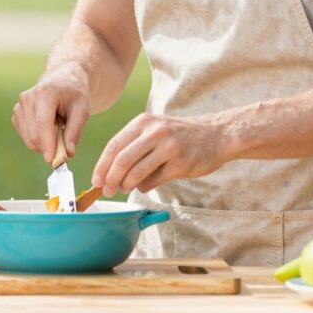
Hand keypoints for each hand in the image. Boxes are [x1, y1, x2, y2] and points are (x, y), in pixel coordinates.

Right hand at [12, 65, 90, 163]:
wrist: (62, 79)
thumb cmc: (74, 94)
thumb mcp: (82, 110)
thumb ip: (75, 131)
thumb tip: (67, 154)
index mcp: (45, 93)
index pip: (43, 124)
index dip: (48, 144)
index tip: (53, 161)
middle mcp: (28, 98)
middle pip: (34, 135)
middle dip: (50, 147)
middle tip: (66, 146)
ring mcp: (20, 106)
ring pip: (29, 138)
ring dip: (45, 143)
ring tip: (59, 129)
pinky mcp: (17, 114)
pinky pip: (26, 136)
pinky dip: (39, 139)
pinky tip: (49, 127)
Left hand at [92, 112, 229, 194]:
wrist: (216, 135)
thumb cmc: (180, 135)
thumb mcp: (155, 128)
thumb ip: (133, 144)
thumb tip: (108, 171)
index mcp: (144, 122)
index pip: (114, 145)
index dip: (101, 165)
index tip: (96, 180)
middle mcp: (155, 132)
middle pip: (122, 160)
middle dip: (110, 179)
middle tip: (107, 190)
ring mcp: (169, 148)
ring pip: (136, 173)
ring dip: (126, 185)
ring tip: (123, 189)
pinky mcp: (180, 164)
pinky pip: (154, 181)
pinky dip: (144, 187)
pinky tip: (144, 187)